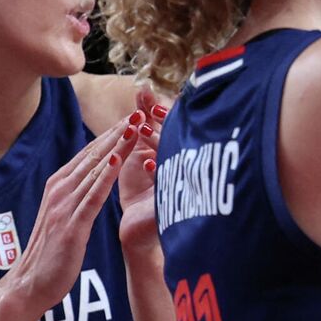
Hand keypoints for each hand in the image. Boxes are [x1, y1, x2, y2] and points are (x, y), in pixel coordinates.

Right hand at [9, 118, 140, 310]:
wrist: (30, 283)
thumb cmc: (52, 251)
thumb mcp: (66, 214)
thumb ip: (78, 194)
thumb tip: (96, 177)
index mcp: (59, 184)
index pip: (90, 153)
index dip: (112, 133)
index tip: (133, 116)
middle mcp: (60, 189)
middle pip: (94, 154)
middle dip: (118, 132)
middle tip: (140, 111)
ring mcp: (65, 205)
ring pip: (96, 169)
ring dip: (117, 146)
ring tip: (136, 126)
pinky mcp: (72, 224)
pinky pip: (92, 196)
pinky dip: (105, 176)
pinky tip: (118, 160)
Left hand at [118, 102, 169, 255]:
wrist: (138, 230)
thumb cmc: (141, 191)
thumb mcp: (140, 153)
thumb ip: (144, 122)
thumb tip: (143, 90)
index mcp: (174, 154)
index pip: (172, 127)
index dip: (162, 111)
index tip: (148, 97)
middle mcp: (182, 167)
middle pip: (176, 139)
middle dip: (165, 122)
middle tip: (153, 107)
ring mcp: (181, 186)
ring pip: (173, 159)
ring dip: (160, 144)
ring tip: (145, 130)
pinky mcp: (172, 206)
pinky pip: (167, 186)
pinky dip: (156, 174)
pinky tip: (146, 164)